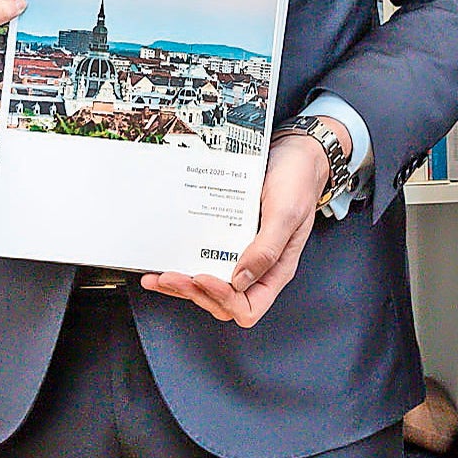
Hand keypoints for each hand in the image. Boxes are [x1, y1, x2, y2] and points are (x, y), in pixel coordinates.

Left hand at [143, 133, 328, 326]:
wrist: (294, 152)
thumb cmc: (298, 181)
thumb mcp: (286, 214)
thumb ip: (267, 250)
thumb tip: (241, 281)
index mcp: (276, 269)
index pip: (249, 306)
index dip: (224, 299)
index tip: (204, 276)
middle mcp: (257, 267)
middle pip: (223, 300)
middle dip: (194, 292)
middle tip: (170, 277)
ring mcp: (240, 254)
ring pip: (208, 285)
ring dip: (182, 285)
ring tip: (158, 276)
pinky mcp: (227, 238)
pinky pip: (204, 259)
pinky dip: (183, 263)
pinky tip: (166, 260)